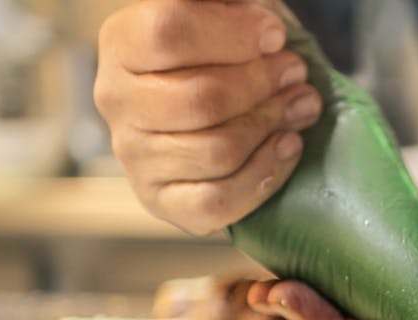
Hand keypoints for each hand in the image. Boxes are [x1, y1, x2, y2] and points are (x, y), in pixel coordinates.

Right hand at [95, 0, 321, 235]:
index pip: (169, 32)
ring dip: (271, 125)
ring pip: (217, 151)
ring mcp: (135, 156)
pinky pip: (217, 201)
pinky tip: (287, 145)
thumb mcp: (221, 11)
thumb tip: (249, 5)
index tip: (275, 35)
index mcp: (122, 42)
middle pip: (202, 99)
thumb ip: (224, 3)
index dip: (234, 34)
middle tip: (295, 72)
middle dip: (263, 85)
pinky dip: (263, 174)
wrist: (215, 104)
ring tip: (300, 105)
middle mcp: (116, 100)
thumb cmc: (222, 50)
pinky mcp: (162, 201)